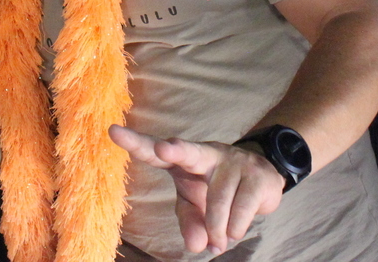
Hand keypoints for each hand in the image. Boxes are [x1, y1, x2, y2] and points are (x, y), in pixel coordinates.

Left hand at [109, 125, 283, 255]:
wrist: (264, 181)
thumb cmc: (219, 192)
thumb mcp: (198, 208)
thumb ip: (191, 223)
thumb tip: (197, 246)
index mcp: (183, 160)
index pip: (155, 151)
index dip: (136, 143)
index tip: (113, 131)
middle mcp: (206, 153)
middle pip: (188, 152)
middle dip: (175, 151)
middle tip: (165, 150)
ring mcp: (232, 160)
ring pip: (218, 203)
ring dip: (219, 230)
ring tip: (221, 239)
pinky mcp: (256, 172)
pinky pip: (241, 210)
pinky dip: (236, 229)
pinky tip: (235, 231)